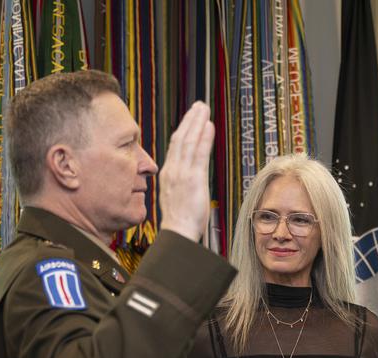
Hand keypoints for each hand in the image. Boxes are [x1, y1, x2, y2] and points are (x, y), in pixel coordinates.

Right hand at [158, 101, 215, 240]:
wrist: (178, 231)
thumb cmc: (180, 220)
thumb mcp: (176, 196)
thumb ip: (181, 182)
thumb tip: (188, 176)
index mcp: (168, 174)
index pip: (175, 146)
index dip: (183, 129)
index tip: (190, 118)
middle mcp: (173, 170)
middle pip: (180, 138)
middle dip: (190, 120)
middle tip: (199, 106)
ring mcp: (182, 173)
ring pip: (188, 141)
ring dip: (197, 122)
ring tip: (204, 109)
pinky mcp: (193, 178)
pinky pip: (199, 153)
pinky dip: (204, 137)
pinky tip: (209, 126)